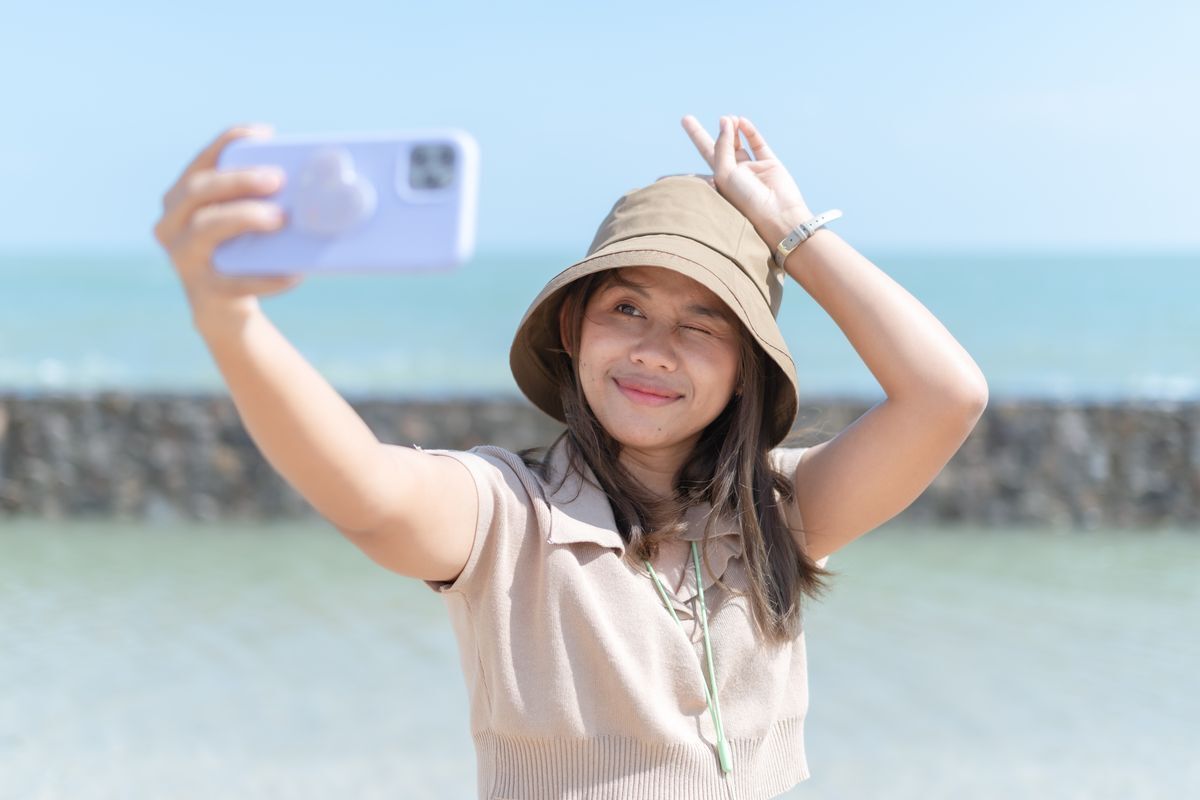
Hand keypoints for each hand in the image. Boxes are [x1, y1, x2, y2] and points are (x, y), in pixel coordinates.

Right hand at [152, 124, 303, 326]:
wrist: (223, 307)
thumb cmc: (239, 250)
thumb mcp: (242, 220)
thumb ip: (260, 199)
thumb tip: (314, 182)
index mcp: (181, 198)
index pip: (202, 162)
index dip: (227, 142)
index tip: (264, 133)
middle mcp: (171, 223)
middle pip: (199, 190)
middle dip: (238, 180)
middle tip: (277, 179)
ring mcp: (183, 257)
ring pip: (206, 228)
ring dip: (244, 217)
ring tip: (280, 218)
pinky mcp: (204, 289)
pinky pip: (236, 280)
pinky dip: (267, 277)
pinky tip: (294, 274)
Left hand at [681, 114, 813, 247]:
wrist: (776, 213)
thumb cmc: (746, 198)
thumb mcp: (725, 173)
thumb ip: (722, 146)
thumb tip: (725, 121)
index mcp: (720, 179)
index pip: (705, 153)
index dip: (696, 136)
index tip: (685, 120)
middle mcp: (735, 173)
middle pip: (719, 146)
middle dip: (705, 133)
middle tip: (687, 119)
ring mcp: (752, 168)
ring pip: (738, 142)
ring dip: (732, 129)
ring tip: (728, 118)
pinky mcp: (770, 164)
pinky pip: (757, 144)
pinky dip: (749, 132)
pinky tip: (741, 121)